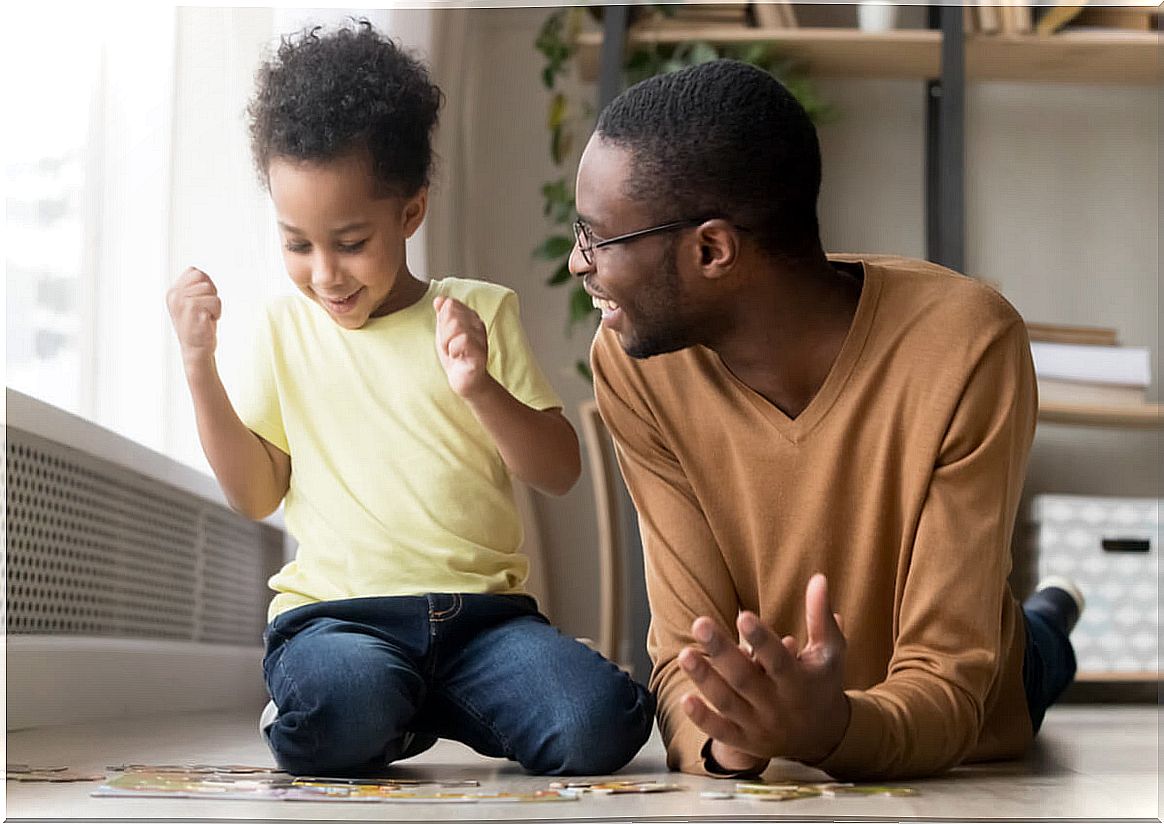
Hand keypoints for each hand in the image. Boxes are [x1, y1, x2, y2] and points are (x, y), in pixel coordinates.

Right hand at [167, 267, 221, 366]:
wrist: (197, 350)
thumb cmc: (198, 325)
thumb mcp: (191, 301)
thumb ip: (193, 286)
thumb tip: (197, 272)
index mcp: (172, 291)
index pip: (195, 272)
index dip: (205, 285)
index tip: (201, 301)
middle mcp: (174, 295)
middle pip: (204, 279)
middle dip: (211, 295)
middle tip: (204, 311)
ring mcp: (182, 302)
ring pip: (211, 291)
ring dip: (214, 305)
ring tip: (205, 316)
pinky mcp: (193, 310)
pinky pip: (216, 302)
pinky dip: (217, 313)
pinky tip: (207, 322)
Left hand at [434, 296, 489, 397]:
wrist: (464, 380)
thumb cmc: (456, 356)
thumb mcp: (445, 332)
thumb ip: (443, 315)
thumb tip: (439, 299)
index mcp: (470, 317)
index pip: (451, 304)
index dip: (443, 320)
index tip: (446, 335)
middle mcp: (478, 325)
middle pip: (452, 315)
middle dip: (443, 333)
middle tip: (448, 346)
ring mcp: (481, 338)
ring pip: (457, 326)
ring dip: (447, 342)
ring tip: (452, 352)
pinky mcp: (480, 353)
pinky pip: (463, 340)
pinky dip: (453, 349)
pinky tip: (457, 357)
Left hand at [679, 573, 850, 767]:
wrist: (824, 736)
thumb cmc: (822, 682)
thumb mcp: (829, 651)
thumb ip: (820, 617)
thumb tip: (818, 578)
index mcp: (799, 682)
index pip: (778, 659)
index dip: (761, 639)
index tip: (742, 614)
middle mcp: (778, 706)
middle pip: (745, 679)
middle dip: (722, 652)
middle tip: (700, 624)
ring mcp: (760, 726)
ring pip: (729, 704)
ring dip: (706, 681)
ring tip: (685, 654)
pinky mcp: (745, 741)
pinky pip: (722, 732)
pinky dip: (703, 719)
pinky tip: (684, 699)